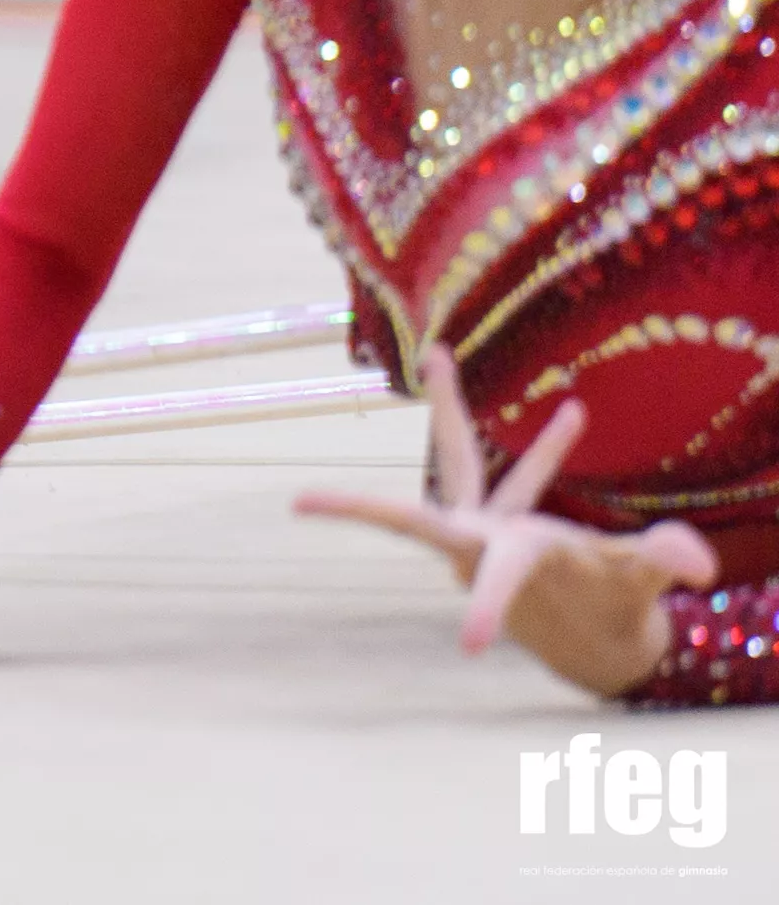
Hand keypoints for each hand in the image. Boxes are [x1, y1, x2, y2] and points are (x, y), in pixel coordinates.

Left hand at [295, 342, 715, 696]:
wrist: (604, 643)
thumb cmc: (613, 614)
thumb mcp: (639, 589)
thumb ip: (661, 566)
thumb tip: (697, 566)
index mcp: (509, 566)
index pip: (493, 578)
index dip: (485, 607)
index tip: (469, 645)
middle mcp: (486, 544)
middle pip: (423, 508)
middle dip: (366, 505)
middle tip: (300, 503)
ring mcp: (492, 532)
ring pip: (467, 465)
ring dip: (450, 410)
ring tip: (436, 354)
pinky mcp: (511, 528)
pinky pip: (526, 480)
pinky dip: (548, 450)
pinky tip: (574, 412)